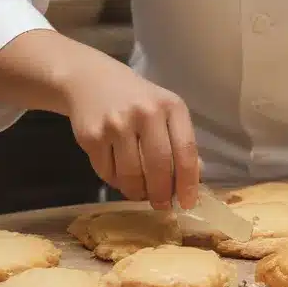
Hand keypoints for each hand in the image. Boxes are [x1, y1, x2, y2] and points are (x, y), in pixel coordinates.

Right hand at [64, 51, 200, 210]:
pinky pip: (108, 173)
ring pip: (131, 175)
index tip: (188, 202)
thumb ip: (181, 140)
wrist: (91, 80)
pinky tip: (121, 177)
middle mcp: (145, 112)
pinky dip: (116, 182)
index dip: (188, 181)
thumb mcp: (165, 109)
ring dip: (138, 192)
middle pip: (158, 166)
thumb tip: (196, 178)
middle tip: (162, 206)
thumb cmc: (137, 99)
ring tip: (141, 193)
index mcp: (170, 106)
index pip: (185, 150)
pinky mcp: (92, 136)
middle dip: (162, 193)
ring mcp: (116, 124)